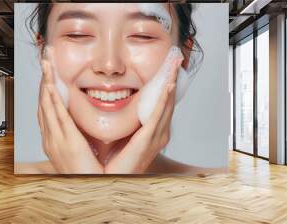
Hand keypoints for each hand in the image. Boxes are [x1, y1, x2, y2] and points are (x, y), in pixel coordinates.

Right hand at [38, 46, 103, 173]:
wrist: (89, 189)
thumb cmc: (86, 172)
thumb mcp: (78, 150)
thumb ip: (77, 136)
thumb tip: (81, 123)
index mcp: (55, 139)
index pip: (48, 108)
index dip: (47, 89)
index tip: (49, 73)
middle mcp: (52, 137)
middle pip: (44, 102)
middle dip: (44, 80)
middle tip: (46, 60)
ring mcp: (56, 138)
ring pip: (48, 105)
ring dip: (47, 83)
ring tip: (47, 65)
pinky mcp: (67, 141)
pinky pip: (57, 116)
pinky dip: (52, 100)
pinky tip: (51, 86)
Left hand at [105, 57, 182, 173]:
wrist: (112, 182)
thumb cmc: (115, 162)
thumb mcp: (121, 135)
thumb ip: (123, 120)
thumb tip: (111, 102)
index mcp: (151, 131)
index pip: (161, 103)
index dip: (165, 84)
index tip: (167, 67)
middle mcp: (158, 133)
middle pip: (168, 100)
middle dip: (172, 78)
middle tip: (176, 59)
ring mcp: (155, 136)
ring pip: (166, 103)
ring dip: (171, 82)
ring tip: (174, 65)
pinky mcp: (148, 139)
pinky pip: (158, 114)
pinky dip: (165, 98)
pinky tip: (168, 84)